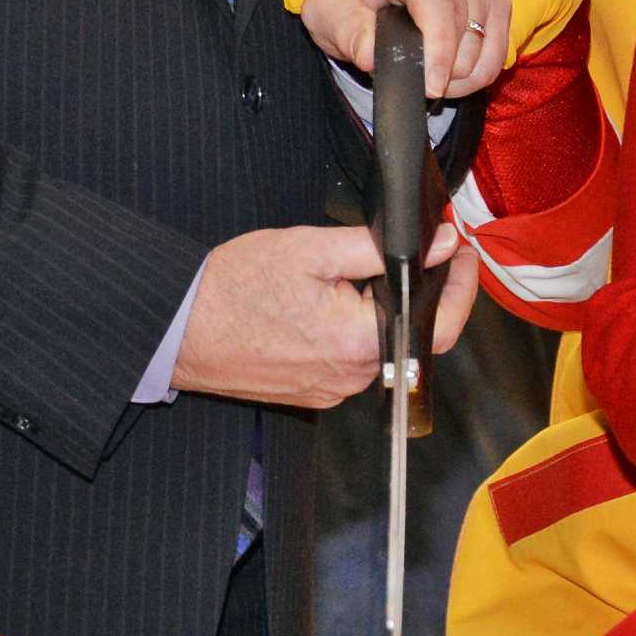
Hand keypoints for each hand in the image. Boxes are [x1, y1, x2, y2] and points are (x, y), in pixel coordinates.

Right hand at [172, 221, 473, 406]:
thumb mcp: (311, 249)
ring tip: (366, 270)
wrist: (174, 328)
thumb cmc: (232, 287)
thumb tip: (437, 242)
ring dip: (383, 310)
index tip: (460, 252)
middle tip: (422, 250)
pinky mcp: (311, 393)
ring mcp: (330, 391)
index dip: (461, 285)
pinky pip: (350, 359)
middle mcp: (351, 378)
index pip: (441, 324)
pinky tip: (334, 300)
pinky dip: (355, 329)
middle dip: (421, 291)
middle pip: (411, 334)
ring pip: (380, 347)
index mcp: (359, 343)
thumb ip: (379, 248)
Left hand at [298, 0, 510, 98]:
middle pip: (462, 20)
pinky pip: (500, 43)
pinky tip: (453, 79)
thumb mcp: (327, 11)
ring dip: (461, 74)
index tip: (432, 85)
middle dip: (445, 68)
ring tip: (430, 81)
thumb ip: (347, 31)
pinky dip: (480, 72)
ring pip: (483, 36)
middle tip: (416, 87)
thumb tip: (374, 57)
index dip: (438, 44)